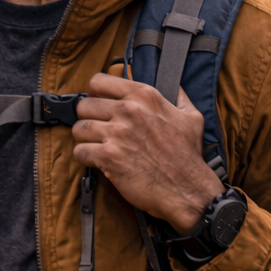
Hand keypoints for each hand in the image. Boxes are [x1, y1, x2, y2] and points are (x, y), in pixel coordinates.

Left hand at [72, 73, 223, 234]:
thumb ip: (179, 96)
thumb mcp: (191, 117)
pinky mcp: (108, 157)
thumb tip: (176, 84)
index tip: (98, 104)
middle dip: (88, 118)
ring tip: (97, 145)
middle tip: (97, 129)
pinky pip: (79, 151)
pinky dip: (85, 157)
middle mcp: (128, 111)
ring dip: (85, 138)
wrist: (187, 189)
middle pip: (84, 105)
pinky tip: (97, 160)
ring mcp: (117, 134)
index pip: (99, 82)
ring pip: (79, 128)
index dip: (94, 93)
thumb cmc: (188, 155)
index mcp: (145, 96)